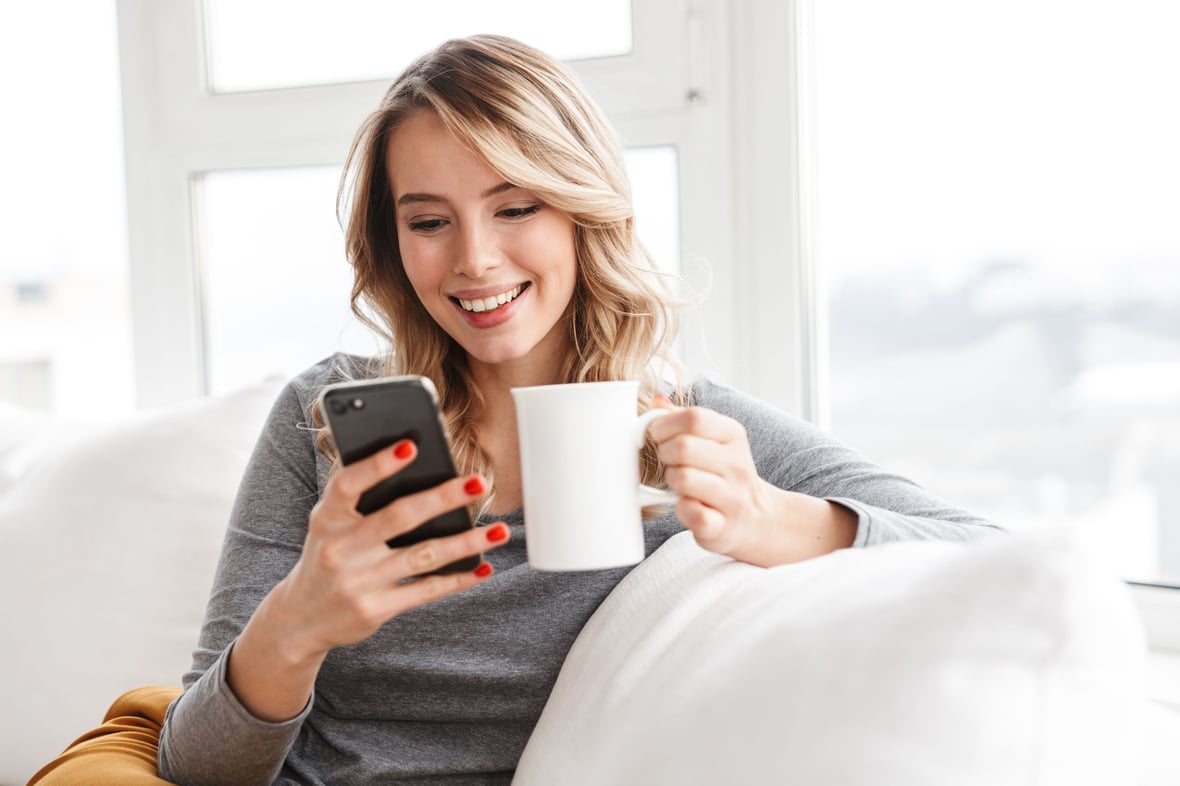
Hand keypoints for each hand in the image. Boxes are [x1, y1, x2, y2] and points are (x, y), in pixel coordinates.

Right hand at [228, 439, 509, 721]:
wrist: (302, 618)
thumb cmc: (329, 554)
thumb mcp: (330, 525)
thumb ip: (360, 499)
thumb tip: (418, 468)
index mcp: (327, 519)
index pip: (348, 485)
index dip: (378, 464)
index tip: (412, 445)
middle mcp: (340, 549)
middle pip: (399, 517)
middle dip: (443, 498)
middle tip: (479, 483)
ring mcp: (358, 582)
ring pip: (424, 556)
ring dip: (466, 542)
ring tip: (501, 531)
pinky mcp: (376, 609)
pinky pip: (426, 591)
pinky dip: (458, 578)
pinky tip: (483, 566)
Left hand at [648, 396, 777, 559]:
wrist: (757, 518)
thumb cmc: (724, 475)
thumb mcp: (713, 440)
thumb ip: (683, 420)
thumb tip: (657, 401)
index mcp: (734, 435)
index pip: (694, 417)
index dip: (665, 424)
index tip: (658, 435)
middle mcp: (737, 464)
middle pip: (682, 447)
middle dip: (665, 453)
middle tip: (669, 461)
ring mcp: (733, 497)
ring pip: (682, 478)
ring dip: (671, 481)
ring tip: (680, 483)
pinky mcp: (722, 526)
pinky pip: (689, 512)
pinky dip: (680, 510)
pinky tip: (688, 505)